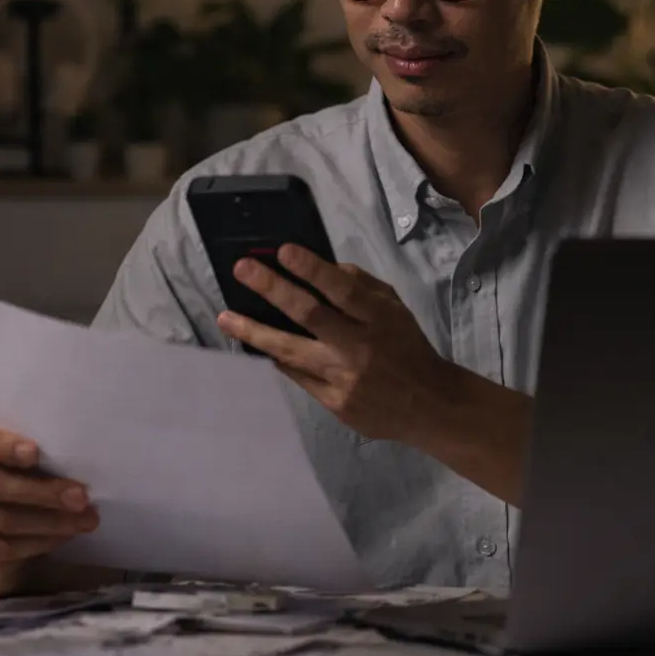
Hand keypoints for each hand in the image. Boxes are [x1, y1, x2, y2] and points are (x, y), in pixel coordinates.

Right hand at [0, 417, 99, 589]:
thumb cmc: (9, 472)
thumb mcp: (17, 456)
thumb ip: (32, 455)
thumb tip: (75, 470)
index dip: (2, 446)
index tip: (35, 453)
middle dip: (43, 492)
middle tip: (81, 498)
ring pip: (0, 520)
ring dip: (48, 522)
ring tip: (83, 521)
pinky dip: (35, 543)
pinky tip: (60, 537)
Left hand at [216, 246, 456, 442]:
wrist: (429, 404)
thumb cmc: (408, 347)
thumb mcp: (395, 309)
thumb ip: (362, 286)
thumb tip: (324, 267)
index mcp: (380, 318)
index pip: (343, 289)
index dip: (312, 270)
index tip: (283, 251)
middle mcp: (360, 347)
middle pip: (310, 315)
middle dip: (273, 289)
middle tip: (242, 269)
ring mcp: (344, 377)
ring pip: (291, 351)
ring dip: (255, 332)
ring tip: (225, 318)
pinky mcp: (335, 403)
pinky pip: (298, 376)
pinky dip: (278, 358)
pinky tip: (258, 346)